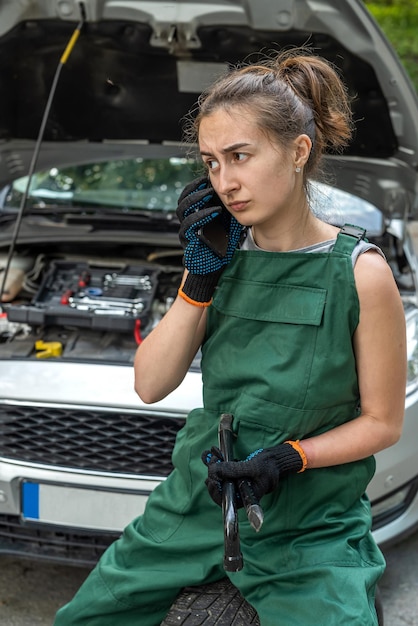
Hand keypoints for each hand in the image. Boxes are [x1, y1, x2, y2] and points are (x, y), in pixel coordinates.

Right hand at [176, 176, 242, 305]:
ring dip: (196, 199)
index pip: (189, 196)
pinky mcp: (188, 241)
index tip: (207, 176)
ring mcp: (186, 231)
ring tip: (209, 192)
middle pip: (183, 200)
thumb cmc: (221, 247)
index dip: (195, 185)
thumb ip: (226, 210)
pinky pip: (190, 225)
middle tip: (206, 181)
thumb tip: (234, 193)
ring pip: (183, 209)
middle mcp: (187, 222)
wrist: (215, 268)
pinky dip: (202, 216)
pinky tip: (214, 211)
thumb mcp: (226, 224)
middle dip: (194, 189)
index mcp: (194, 216)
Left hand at [202, 442, 304, 504]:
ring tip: (214, 454)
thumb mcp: (253, 468)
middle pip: (217, 487)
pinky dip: (216, 461)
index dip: (214, 490)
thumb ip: (234, 470)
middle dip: (212, 473)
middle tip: (213, 459)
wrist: (275, 460)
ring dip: (213, 465)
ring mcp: (234, 482)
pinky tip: (214, 452)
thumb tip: (213, 470)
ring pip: (217, 477)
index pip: (223, 500)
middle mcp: (236, 492)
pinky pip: (220, 469)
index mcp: (242, 498)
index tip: (210, 478)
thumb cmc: (268, 467)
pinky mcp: (232, 474)